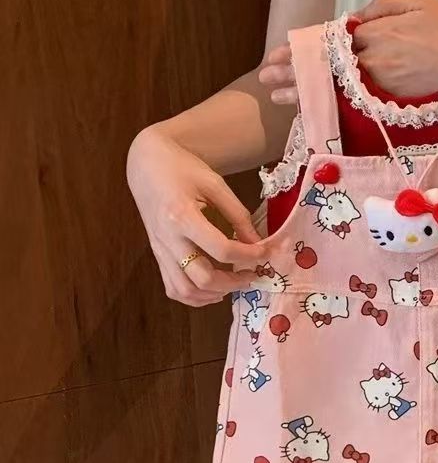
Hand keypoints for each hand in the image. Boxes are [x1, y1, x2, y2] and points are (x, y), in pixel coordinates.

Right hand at [126, 127, 261, 306]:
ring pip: (185, 291)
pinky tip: (214, 288)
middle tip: (252, 274)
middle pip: (202, 278)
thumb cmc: (183, 169)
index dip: (249, 256)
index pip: (221, 249)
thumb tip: (258, 244)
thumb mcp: (215, 184)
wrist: (147, 165)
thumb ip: (238, 215)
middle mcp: (168, 239)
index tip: (265, 253)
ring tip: (235, 283)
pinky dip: (196, 297)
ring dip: (214, 294)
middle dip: (233, 282)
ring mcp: (160, 251)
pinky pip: (173, 288)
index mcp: (182, 216)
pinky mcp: (158, 257)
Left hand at [259, 0, 437, 102]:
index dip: (302, 49)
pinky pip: (353, 105)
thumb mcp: (418, 2)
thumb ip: (381, 7)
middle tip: (267, 76)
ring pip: (334, 89)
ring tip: (278, 95)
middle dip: (293, 72)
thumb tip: (352, 19)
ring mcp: (381, 85)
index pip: (330, 42)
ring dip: (303, 93)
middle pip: (326, 68)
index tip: (279, 53)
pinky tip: (311, 109)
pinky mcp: (390, 103)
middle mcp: (375, 62)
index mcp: (378, 33)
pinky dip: (330, 107)